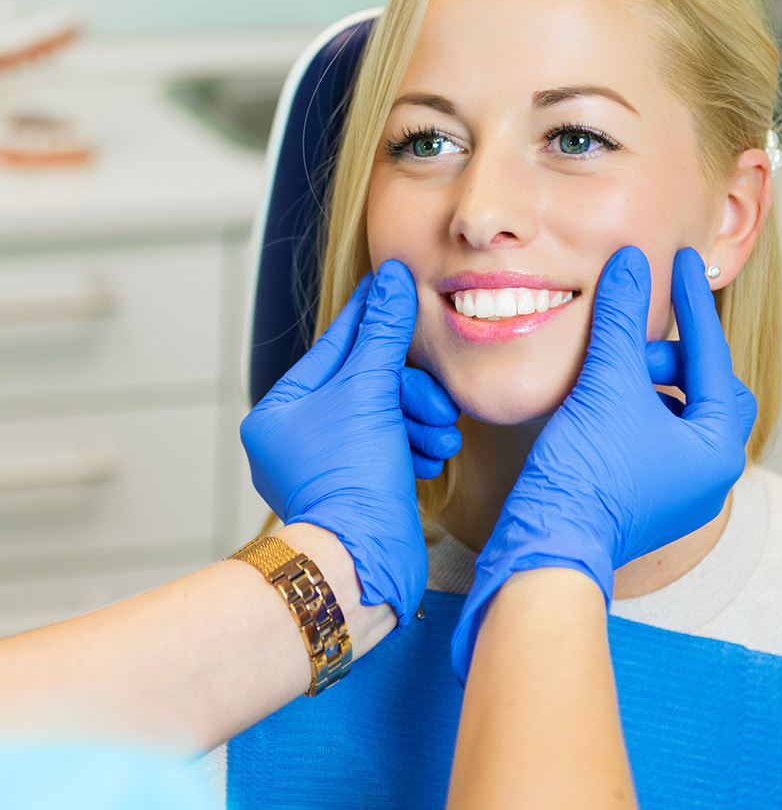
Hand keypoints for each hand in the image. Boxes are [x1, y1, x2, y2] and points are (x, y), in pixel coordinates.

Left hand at [240, 260, 460, 630]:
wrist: (363, 562)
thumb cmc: (351, 478)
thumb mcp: (369, 390)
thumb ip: (384, 332)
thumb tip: (393, 279)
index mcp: (282, 410)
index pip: (336, 346)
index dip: (372, 317)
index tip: (394, 285)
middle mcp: (299, 437)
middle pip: (368, 384)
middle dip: (409, 392)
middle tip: (435, 403)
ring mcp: (329, 464)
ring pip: (387, 416)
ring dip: (419, 422)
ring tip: (440, 438)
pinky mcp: (359, 488)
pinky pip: (392, 448)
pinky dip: (415, 448)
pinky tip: (430, 458)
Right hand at [451, 246, 754, 680]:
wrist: (546, 545)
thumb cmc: (585, 473)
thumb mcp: (607, 382)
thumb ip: (621, 317)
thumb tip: (631, 263)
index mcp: (717, 448)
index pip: (711, 356)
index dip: (694, 303)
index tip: (684, 263)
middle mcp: (710, 474)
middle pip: (705, 389)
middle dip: (671, 357)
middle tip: (631, 344)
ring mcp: (679, 491)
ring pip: (678, 413)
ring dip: (649, 383)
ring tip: (611, 371)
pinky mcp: (647, 498)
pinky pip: (655, 436)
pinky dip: (634, 408)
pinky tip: (602, 399)